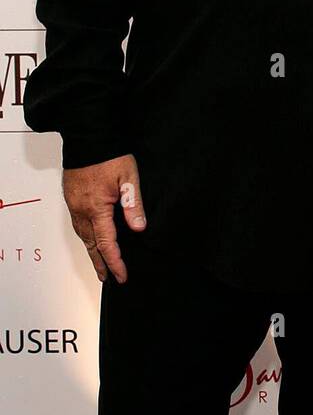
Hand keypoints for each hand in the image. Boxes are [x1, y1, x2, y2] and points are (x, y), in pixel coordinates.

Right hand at [62, 153, 146, 283]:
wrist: (88, 136)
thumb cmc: (108, 154)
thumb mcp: (128, 178)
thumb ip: (133, 203)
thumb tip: (138, 227)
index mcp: (96, 208)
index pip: (106, 243)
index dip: (115, 261)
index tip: (121, 275)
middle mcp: (81, 209)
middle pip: (90, 244)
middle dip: (100, 263)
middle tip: (107, 278)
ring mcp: (74, 203)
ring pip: (82, 235)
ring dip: (91, 251)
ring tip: (99, 263)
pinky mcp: (71, 197)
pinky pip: (77, 224)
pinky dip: (85, 236)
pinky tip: (90, 238)